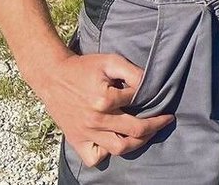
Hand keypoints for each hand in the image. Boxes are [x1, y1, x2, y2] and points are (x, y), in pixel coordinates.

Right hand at [32, 50, 172, 166]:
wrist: (52, 77)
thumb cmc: (83, 68)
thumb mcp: (110, 61)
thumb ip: (132, 72)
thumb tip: (148, 85)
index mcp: (104, 100)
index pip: (138, 101)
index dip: (149, 96)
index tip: (154, 94)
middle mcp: (95, 120)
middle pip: (135, 130)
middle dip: (156, 125)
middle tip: (166, 120)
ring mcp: (85, 133)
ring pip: (119, 148)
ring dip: (138, 143)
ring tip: (147, 134)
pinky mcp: (76, 140)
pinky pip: (94, 158)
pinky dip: (106, 154)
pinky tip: (114, 144)